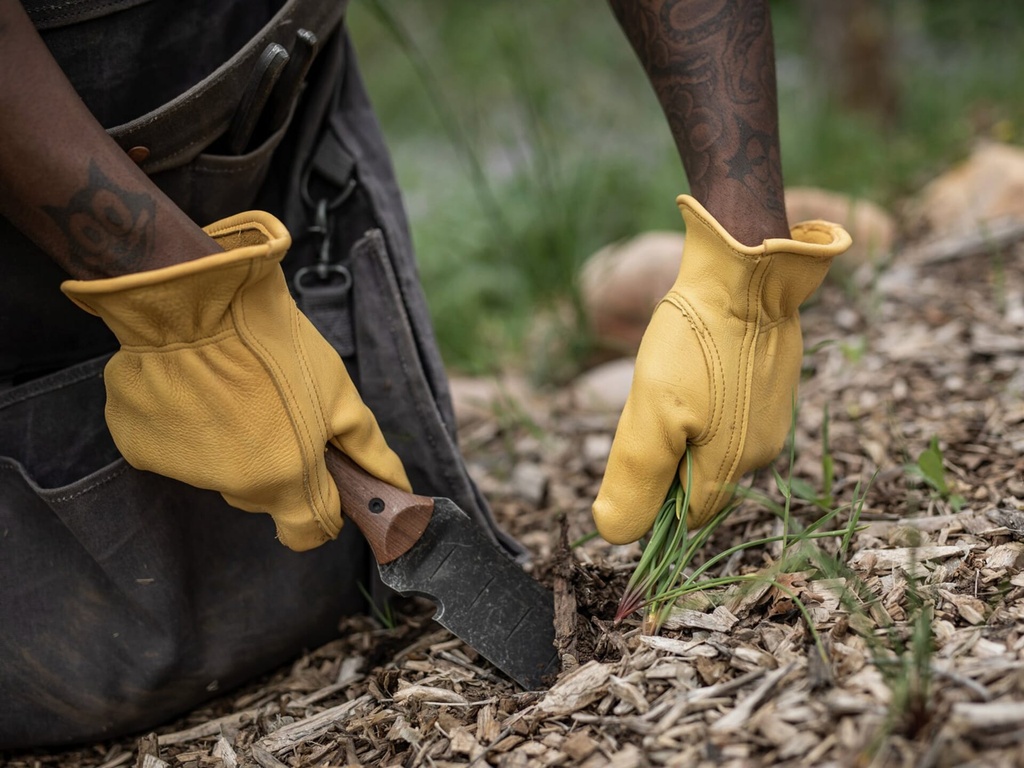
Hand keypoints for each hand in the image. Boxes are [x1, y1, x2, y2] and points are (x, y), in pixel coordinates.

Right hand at [62, 211, 409, 550]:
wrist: (194, 300)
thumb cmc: (276, 346)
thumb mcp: (339, 394)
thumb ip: (366, 450)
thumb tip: (397, 487)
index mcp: (286, 481)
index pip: (307, 533)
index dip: (320, 510)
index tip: (322, 481)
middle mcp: (234, 488)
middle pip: (263, 496)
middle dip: (275, 465)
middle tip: (276, 410)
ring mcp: (182, 470)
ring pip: (218, 470)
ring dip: (229, 442)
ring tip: (232, 388)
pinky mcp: (139, 448)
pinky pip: (173, 448)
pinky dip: (184, 426)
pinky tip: (191, 387)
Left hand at [592, 195, 850, 543]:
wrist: (746, 272)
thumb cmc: (695, 345)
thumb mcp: (651, 417)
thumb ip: (636, 479)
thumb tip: (615, 534)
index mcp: (734, 466)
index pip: (685, 515)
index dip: (653, 498)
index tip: (633, 454)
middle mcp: (764, 450)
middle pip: (699, 477)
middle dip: (668, 456)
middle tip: (651, 406)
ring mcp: (774, 415)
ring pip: (714, 443)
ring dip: (687, 426)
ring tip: (675, 379)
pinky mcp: (774, 382)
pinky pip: (732, 411)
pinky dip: (707, 399)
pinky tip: (698, 364)